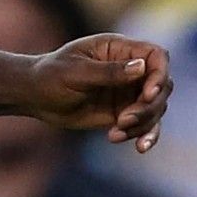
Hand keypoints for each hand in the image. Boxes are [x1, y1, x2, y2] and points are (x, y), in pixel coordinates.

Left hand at [23, 33, 171, 151]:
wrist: (34, 96)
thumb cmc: (50, 76)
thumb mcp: (75, 72)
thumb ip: (108, 71)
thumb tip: (141, 67)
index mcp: (117, 49)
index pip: (156, 56)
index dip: (160, 73)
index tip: (149, 94)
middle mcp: (129, 69)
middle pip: (162, 85)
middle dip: (148, 106)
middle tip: (123, 119)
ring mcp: (129, 91)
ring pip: (156, 108)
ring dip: (143, 123)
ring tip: (116, 132)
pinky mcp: (124, 112)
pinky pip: (146, 124)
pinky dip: (145, 135)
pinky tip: (139, 148)